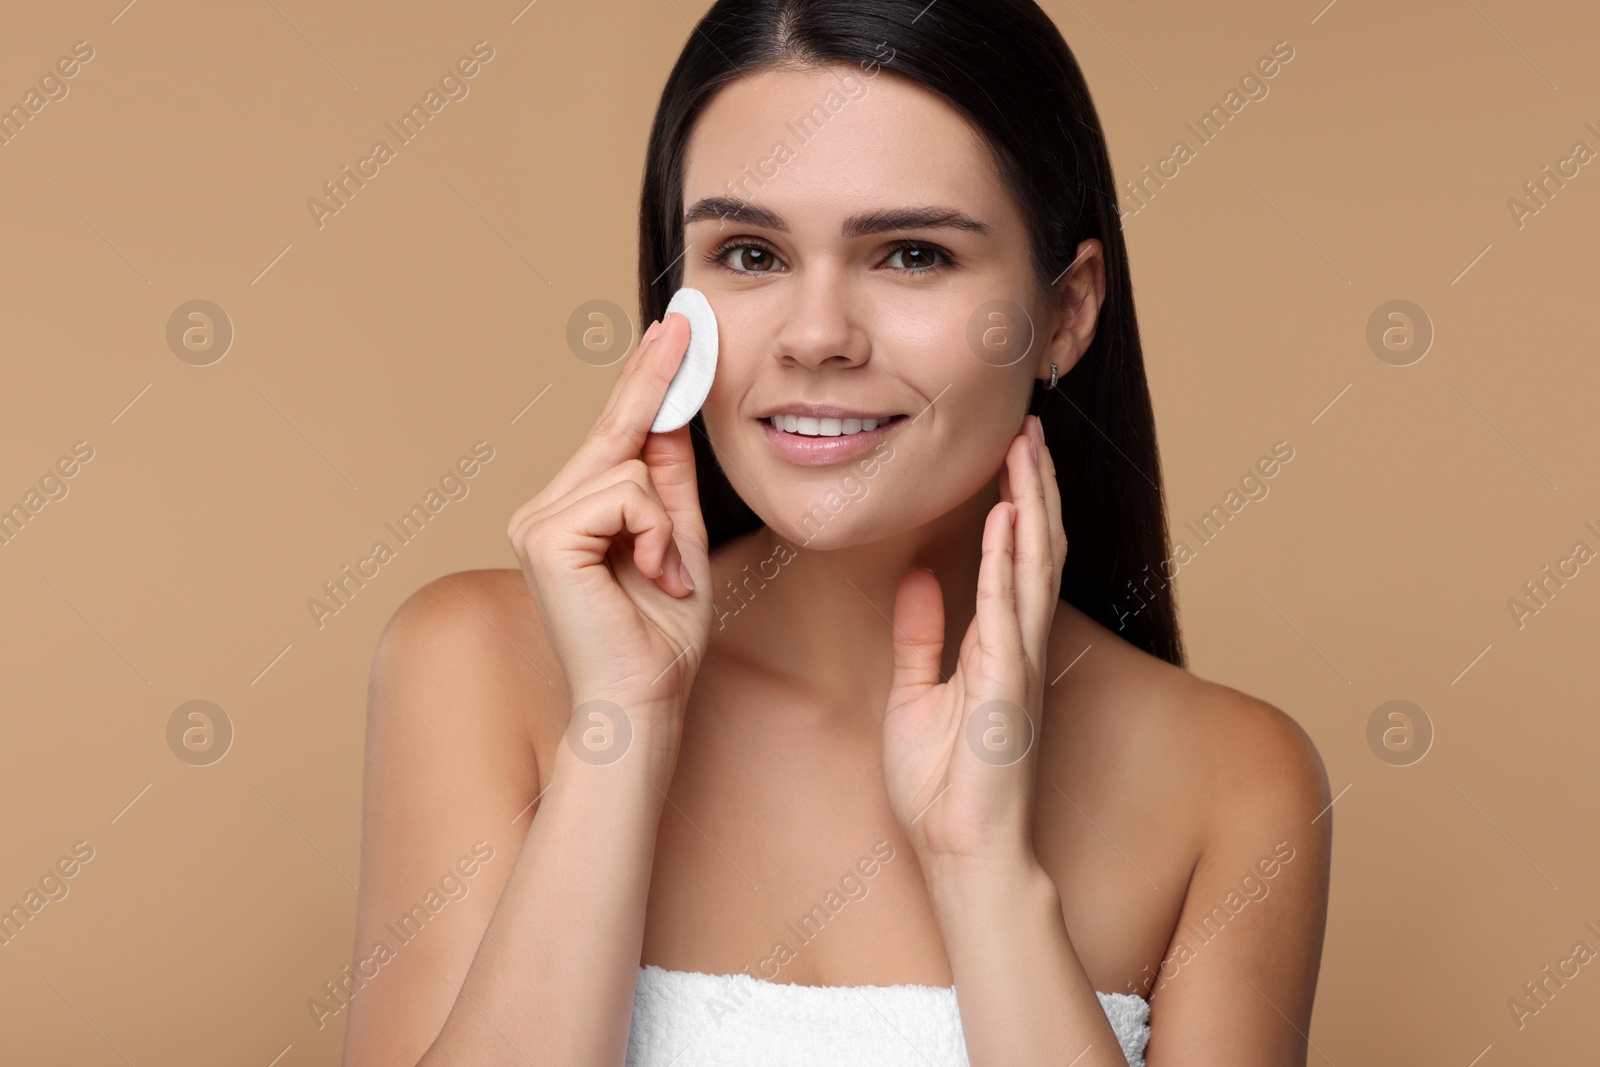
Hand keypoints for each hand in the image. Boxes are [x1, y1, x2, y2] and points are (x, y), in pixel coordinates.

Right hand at [506, 313, 709, 738]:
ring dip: (665, 521)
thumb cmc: (661, 635)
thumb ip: (669, 480)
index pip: (616, 432)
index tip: (671, 327)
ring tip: (664, 573)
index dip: (645, 378)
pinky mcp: (544, 534)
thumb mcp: (680, 540)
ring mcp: (537, 518)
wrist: (643, 699)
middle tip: (686, 317)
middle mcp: (544, 508)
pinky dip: (654, 533)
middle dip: (658, 382)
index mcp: (573, 511)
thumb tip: (673, 413)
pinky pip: (624, 492)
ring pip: (626, 463)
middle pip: (616, 429)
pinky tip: (650, 575)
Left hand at [881, 414, 1067, 868]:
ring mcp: (1019, 666)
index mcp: (998, 646)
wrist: (959, 852)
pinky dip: (1008, 565)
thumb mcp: (916, 694)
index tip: (1008, 448)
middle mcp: (1018, 647)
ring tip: (1026, 447)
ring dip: (1031, 504)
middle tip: (1028, 424)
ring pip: (1033, 567)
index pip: (1013, 559)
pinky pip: (1007, 615)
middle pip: (1034, 548)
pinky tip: (1008, 520)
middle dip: (1033, 484)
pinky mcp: (1008, 691)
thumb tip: (920, 576)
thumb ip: (923, 634)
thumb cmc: (944, 786)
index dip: (1016, 502)